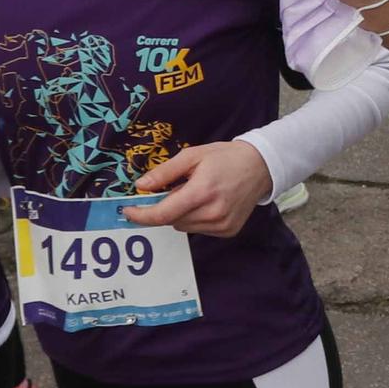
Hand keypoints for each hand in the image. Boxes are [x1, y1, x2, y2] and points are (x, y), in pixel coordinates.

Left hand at [120, 140, 271, 236]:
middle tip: (173, 189)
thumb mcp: (192, 156)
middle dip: (164, 207)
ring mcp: (222, 225)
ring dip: (180, 214)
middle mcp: (212, 213)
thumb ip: (165, 172)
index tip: (128, 212)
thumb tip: (141, 186)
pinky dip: (194, 218)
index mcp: (202, 192)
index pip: (163, 214)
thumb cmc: (225, 157)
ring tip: (195, 193)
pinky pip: (198, 229)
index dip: (142, 215)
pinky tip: (207, 202)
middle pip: (171, 220)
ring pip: (183, 226)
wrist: (260, 166)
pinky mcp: (228, 231)